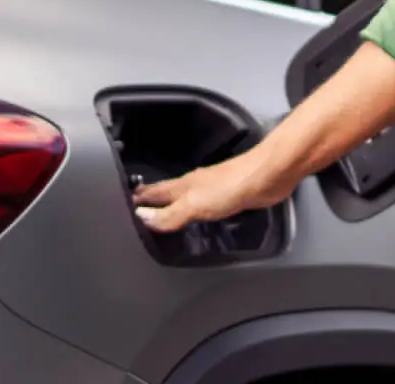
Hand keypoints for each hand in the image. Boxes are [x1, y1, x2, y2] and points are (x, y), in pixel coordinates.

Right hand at [132, 150, 282, 233]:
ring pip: (187, 200)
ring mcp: (214, 191)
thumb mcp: (194, 203)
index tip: (125, 203)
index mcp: (185, 185)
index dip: (140, 199)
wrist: (269, 176)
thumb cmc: (233, 184)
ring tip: (163, 216)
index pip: (155, 192)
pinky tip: (198, 218)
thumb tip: (143, 218)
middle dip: (153, 201)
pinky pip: (206, 207)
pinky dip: (196, 213)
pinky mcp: (231, 198)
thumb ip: (170, 213)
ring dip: (174, 207)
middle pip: (169, 194)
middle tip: (139, 209)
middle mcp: (197, 186)